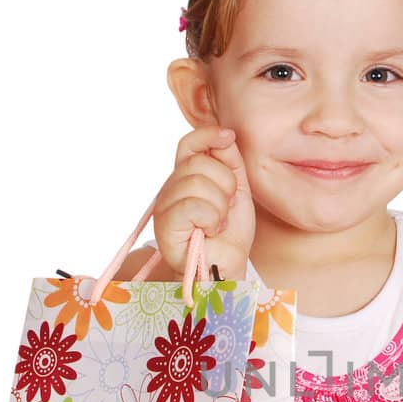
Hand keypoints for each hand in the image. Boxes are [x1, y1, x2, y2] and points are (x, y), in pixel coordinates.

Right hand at [153, 124, 255, 280]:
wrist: (227, 266)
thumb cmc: (229, 232)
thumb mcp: (237, 190)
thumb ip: (230, 162)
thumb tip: (225, 135)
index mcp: (186, 177)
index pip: (189, 144)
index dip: (207, 135)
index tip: (228, 136)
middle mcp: (171, 188)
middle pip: (198, 163)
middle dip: (225, 184)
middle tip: (227, 206)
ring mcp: (165, 206)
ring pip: (196, 183)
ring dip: (220, 205)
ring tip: (219, 222)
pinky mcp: (165, 225)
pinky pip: (193, 205)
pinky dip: (211, 218)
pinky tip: (210, 231)